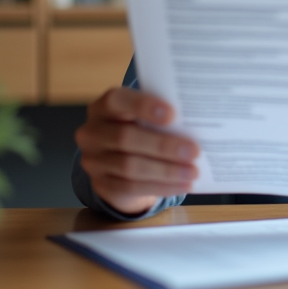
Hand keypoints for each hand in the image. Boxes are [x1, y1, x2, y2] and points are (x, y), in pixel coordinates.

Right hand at [75, 87, 199, 215]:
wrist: (120, 164)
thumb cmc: (141, 130)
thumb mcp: (145, 118)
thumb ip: (160, 116)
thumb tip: (195, 120)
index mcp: (103, 108)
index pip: (116, 100)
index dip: (142, 105)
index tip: (172, 114)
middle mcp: (92, 133)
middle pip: (125, 137)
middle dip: (163, 145)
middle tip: (194, 151)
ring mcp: (93, 161)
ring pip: (130, 166)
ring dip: (166, 170)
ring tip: (192, 172)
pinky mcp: (102, 185)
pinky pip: (132, 187)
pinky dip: (161, 186)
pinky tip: (181, 185)